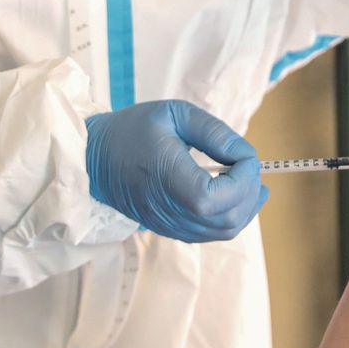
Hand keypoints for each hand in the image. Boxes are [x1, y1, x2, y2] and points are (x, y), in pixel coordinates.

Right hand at [85, 100, 267, 241]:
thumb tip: (245, 155)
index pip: (216, 197)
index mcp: (168, 178)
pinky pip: (209, 233)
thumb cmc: (132, 130)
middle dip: (249, 193)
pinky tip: (237, 197)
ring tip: (254, 184)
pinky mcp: (169, 228)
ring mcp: (169, 224)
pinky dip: (230, 217)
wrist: (93, 158)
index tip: (244, 155)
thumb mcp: (174, 114)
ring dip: (245, 208)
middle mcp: (169, 209)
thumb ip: (213, 133)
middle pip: (225, 219)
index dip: (243, 179)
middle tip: (251, 166)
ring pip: (221, 232)